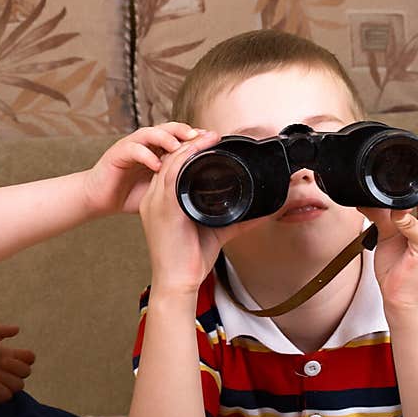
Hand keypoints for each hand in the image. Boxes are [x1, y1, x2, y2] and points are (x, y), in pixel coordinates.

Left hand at [0, 325, 34, 402]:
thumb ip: (1, 331)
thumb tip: (18, 329)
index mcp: (9, 356)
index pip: (29, 358)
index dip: (27, 357)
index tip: (13, 354)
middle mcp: (8, 371)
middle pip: (27, 372)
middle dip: (17, 367)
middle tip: (1, 362)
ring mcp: (2, 384)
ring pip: (20, 385)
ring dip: (9, 378)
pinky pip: (7, 395)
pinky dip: (1, 388)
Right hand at [83, 122, 204, 216]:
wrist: (99, 198)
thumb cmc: (129, 194)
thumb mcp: (161, 189)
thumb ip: (178, 184)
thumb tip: (206, 192)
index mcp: (158, 150)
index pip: (180, 136)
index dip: (196, 137)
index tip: (213, 141)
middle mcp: (146, 144)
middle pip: (168, 128)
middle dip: (185, 131)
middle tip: (200, 138)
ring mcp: (131, 146)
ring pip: (151, 133)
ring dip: (166, 138)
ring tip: (178, 147)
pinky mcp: (118, 153)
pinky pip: (133, 149)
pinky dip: (146, 155)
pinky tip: (156, 165)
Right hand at [140, 131, 261, 295]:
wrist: (178, 282)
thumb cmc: (189, 260)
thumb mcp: (216, 232)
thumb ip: (238, 219)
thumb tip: (263, 212)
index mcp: (161, 202)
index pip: (171, 167)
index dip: (188, 152)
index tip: (209, 143)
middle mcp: (153, 199)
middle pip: (169, 159)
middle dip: (189, 143)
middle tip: (212, 135)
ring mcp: (155, 203)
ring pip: (170, 161)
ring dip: (190, 145)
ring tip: (209, 136)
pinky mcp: (163, 209)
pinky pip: (172, 174)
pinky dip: (186, 158)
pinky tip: (199, 148)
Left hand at [358, 162, 417, 313]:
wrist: (404, 300)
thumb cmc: (399, 270)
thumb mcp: (388, 235)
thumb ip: (381, 214)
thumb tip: (365, 198)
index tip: (414, 154)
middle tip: (412, 155)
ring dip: (407, 194)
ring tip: (389, 188)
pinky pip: (414, 226)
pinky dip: (402, 218)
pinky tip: (395, 215)